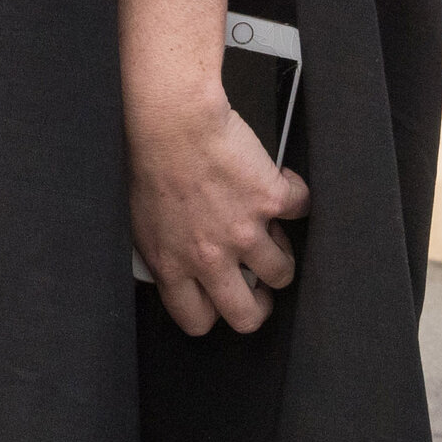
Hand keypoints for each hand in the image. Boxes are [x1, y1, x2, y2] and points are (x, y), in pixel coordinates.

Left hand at [127, 80, 307, 338]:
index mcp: (173, 265)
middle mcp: (211, 258)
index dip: (214, 312)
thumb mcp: (141, 221)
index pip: (197, 320)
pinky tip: (280, 185)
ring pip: (282, 271)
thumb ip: (165, 254)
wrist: (173, 121)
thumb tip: (180, 272)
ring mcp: (245, 232)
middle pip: (247, 316)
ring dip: (280, 253)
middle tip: (260, 287)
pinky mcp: (271, 200)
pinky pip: (300, 209)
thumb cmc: (151, 161)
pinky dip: (295, 197)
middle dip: (259, 305)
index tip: (221, 299)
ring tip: (270, 232)